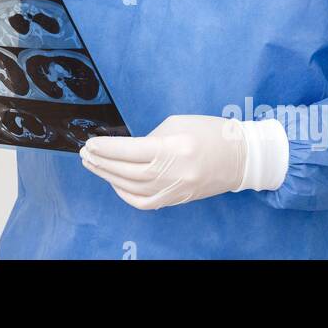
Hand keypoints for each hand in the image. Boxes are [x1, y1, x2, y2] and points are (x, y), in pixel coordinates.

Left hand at [80, 115, 246, 209]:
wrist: (241, 157)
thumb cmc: (210, 133)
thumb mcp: (177, 124)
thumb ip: (150, 137)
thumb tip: (125, 148)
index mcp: (173, 148)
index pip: (129, 151)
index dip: (106, 149)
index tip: (90, 144)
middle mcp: (173, 173)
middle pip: (126, 171)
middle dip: (101, 163)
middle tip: (86, 154)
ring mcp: (175, 190)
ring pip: (132, 188)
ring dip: (109, 176)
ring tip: (94, 165)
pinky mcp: (177, 199)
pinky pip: (145, 202)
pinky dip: (126, 194)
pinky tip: (115, 182)